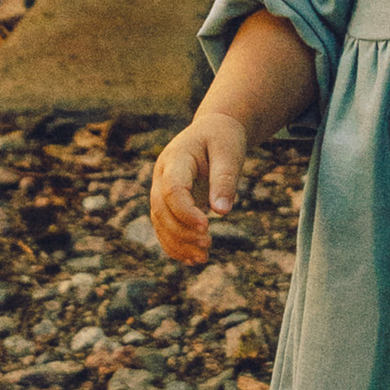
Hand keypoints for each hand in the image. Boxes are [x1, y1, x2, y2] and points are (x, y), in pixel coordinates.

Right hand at [150, 112, 248, 266]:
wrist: (212, 130)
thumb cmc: (222, 138)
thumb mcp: (229, 152)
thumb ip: (225, 180)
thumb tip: (221, 212)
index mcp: (175, 158)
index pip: (172, 190)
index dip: (186, 211)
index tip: (207, 227)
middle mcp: (161, 175)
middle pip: (161, 210)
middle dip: (182, 232)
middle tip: (208, 244)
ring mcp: (160, 189)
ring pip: (160, 222)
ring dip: (178, 243)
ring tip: (203, 258)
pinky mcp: (167, 202)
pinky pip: (164, 227)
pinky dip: (175, 245)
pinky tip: (192, 259)